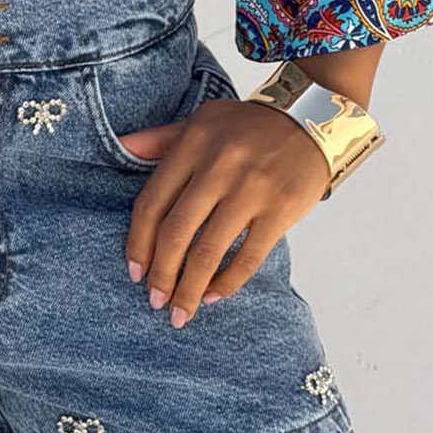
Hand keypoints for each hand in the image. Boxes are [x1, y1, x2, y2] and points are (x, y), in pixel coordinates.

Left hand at [114, 97, 331, 325]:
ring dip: (190, 289)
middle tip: (154, 301)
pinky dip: (227, 283)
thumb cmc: (248, 126)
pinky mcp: (280, 209)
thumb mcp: (201, 121)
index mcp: (192, 145)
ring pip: (209, 251)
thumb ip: (160, 139)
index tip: (135, 271)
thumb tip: (121, 145)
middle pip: (176, 232)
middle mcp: (218, 167)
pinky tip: (213, 296)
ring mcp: (250, 189)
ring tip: (180, 312)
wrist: (310, 120)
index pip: (152, 202)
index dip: (138, 243)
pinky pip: (247, 257)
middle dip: (161, 275)